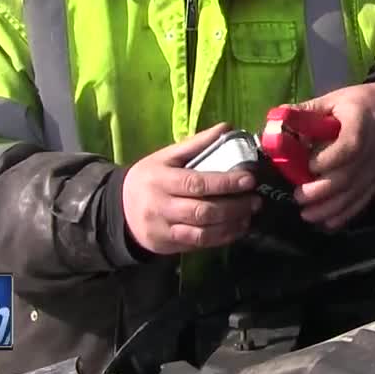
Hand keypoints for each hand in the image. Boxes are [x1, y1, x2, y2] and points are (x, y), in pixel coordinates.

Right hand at [122, 124, 262, 254]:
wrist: (119, 209)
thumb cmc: (149, 178)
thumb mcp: (166, 156)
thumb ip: (197, 143)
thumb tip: (227, 127)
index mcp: (161, 180)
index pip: (197, 183)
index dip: (225, 183)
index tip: (249, 180)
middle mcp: (161, 206)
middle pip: (202, 211)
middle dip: (234, 207)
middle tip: (255, 200)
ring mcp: (164, 229)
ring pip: (202, 232)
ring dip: (231, 225)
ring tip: (249, 215)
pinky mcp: (168, 246)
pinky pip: (198, 244)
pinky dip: (221, 238)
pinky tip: (236, 228)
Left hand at [291, 82, 374, 230]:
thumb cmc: (366, 102)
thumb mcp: (338, 99)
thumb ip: (309, 111)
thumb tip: (277, 121)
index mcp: (360, 125)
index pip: (348, 147)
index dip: (326, 160)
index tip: (308, 166)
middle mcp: (371, 151)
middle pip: (348, 177)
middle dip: (320, 192)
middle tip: (298, 196)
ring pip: (354, 194)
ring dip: (330, 209)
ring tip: (307, 215)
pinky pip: (363, 201)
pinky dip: (346, 215)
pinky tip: (328, 223)